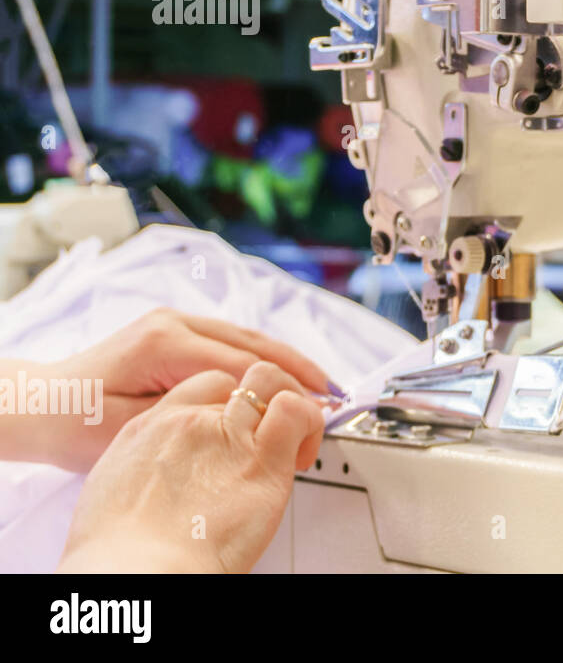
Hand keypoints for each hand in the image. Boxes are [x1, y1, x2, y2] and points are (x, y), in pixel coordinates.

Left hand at [34, 308, 328, 471]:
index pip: (244, 364)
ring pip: (248, 336)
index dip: (286, 388)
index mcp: (166, 342)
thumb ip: (196, 414)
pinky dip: (263, 357)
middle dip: (299, 367)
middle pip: (255, 342)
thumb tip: (248, 412)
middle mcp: (175, 322)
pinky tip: (283, 375)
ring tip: (321, 383)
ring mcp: (176, 321)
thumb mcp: (139, 427)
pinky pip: (233, 339)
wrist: (42, 404)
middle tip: (334, 394)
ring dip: (287, 359)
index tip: (315, 409)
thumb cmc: (77, 422)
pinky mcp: (176, 329)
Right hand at [57, 361, 323, 572]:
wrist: (137, 571)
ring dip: (289, 402)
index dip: (226, 402)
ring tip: (293, 441)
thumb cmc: (125, 553)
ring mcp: (225, 434)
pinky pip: (295, 411)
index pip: (200, 386)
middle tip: (268, 435)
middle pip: (236, 382)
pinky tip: (301, 454)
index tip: (237, 430)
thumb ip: (147, 474)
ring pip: (268, 381)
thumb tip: (167, 485)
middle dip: (259, 400)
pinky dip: (310, 422)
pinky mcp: (261, 458)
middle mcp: (187, 422)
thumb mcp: (114, 495)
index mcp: (148, 429)